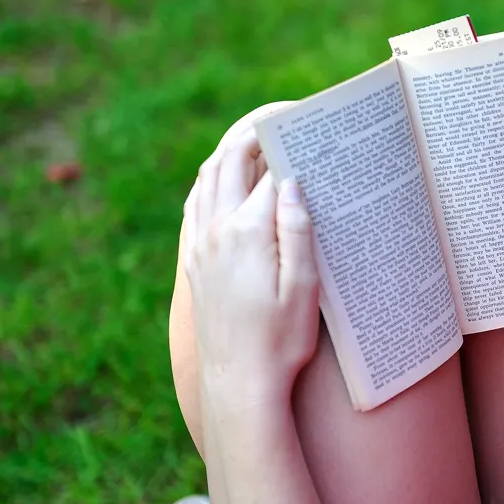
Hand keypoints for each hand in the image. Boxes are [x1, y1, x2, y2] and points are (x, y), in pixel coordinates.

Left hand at [183, 129, 320, 394]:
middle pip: (231, 164)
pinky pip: (194, 205)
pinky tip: (220, 180)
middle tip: (278, 121)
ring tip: (251, 139)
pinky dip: (208, 181)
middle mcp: (218, 232)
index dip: (290, 147)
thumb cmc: (281, 340)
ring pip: (207, 180)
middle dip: (253, 136)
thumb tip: (290, 182)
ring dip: (228, 153)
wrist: (240, 382)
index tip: (309, 131)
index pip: (270, 173)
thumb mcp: (304, 288)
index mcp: (250, 233)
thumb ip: (297, 230)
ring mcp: (202, 246)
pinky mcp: (194, 263)